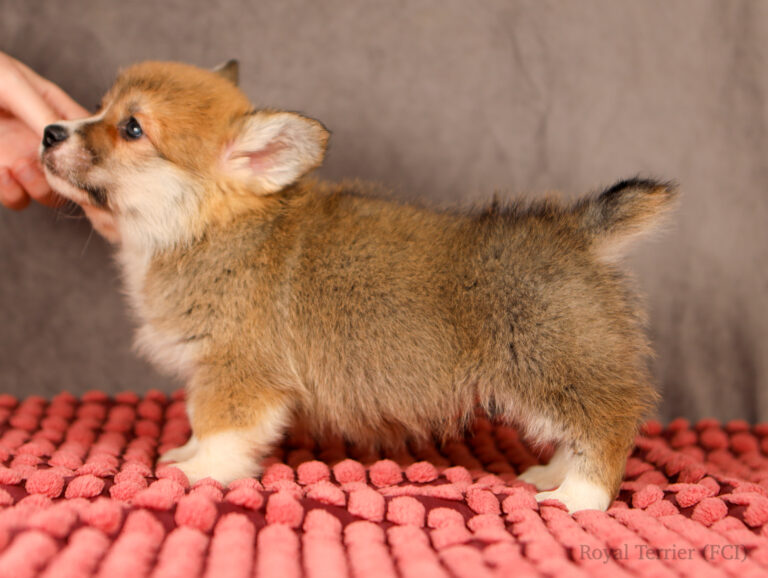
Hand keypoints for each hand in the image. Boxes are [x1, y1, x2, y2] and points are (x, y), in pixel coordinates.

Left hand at [0, 52, 87, 209]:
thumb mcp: (10, 82)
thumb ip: (43, 111)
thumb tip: (74, 141)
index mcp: (50, 109)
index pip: (89, 137)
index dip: (98, 153)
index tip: (96, 163)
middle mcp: (38, 139)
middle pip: (74, 173)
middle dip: (67, 177)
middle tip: (51, 169)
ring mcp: (17, 159)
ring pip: (47, 192)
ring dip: (38, 186)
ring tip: (19, 168)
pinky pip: (14, 197)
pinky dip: (10, 191)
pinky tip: (0, 171)